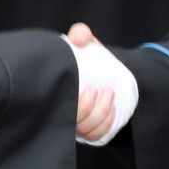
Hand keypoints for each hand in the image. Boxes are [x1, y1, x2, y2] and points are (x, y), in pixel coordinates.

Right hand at [61, 24, 137, 146]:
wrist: (108, 69)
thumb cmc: (91, 56)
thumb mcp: (86, 40)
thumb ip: (81, 33)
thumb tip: (78, 38)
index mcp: (56, 92)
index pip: (55, 109)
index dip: (77, 106)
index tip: (92, 90)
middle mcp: (61, 110)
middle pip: (73, 123)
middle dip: (89, 110)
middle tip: (101, 91)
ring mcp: (75, 122)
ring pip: (84, 131)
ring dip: (100, 115)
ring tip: (110, 95)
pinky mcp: (88, 129)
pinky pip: (95, 135)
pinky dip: (105, 123)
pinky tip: (113, 108)